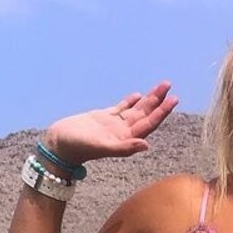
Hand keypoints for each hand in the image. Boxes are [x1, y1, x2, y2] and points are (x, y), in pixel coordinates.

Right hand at [42, 82, 178, 166]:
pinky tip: (138, 95)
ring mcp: (114, 125)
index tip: (173, 100)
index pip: (148, 124)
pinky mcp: (103, 117)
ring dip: (148, 99)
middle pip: (145, 115)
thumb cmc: (78, 147)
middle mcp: (123, 133)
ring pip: (136, 110)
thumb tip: (146, 145)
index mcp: (125, 140)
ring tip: (160, 86)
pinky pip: (121, 108)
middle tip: (168, 85)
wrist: (59, 144)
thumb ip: (124, 148)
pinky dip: (130, 102)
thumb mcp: (102, 146)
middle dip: (158, 101)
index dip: (161, 112)